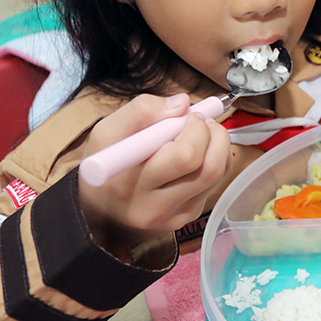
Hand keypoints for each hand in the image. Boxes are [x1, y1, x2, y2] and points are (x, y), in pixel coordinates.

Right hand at [77, 94, 231, 253]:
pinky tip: (196, 154)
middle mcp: (157, 207)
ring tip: (201, 133)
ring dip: (219, 146)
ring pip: (218, 175)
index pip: (185, 157)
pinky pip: (215, 183)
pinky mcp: (190, 217)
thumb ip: (141, 111)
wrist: (102, 210)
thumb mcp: (108, 133)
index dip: (195, 130)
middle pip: (210, 168)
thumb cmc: (108, 165)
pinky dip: (213, 160)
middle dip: (215, 135)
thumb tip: (183, 103)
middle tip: (201, 121)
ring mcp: (176, 216)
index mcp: (134, 185)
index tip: (187, 116)